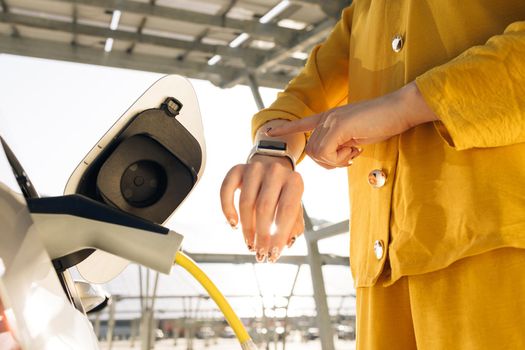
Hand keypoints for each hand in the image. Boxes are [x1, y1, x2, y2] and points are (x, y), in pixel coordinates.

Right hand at [220, 155, 304, 262]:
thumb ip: (293, 226)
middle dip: (261, 235)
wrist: (272, 168)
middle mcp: (275, 171)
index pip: (287, 211)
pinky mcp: (237, 169)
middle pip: (264, 207)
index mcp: (294, 181)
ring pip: (246, 202)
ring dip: (247, 228)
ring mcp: (255, 168)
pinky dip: (227, 209)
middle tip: (260, 253)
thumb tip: (286, 244)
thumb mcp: (295, 208)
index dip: (279, 235)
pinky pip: (226, 190)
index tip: (273, 255)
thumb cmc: (284, 194)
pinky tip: (233, 224)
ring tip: (249, 244)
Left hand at [267, 82, 437, 167]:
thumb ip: (340, 144)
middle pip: (313, 151)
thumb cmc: (382, 123)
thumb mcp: (356, 136)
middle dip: (330, 162)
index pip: (302, 123)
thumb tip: (335, 158)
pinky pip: (327, 153)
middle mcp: (326, 117)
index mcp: (329, 117)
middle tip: (350, 156)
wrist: (399, 110)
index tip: (267, 131)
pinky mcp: (338, 125)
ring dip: (336, 160)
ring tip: (353, 151)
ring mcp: (330, 120)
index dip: (285, 129)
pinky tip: (355, 149)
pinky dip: (340, 158)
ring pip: (318, 154)